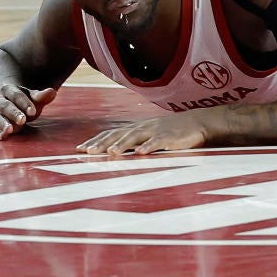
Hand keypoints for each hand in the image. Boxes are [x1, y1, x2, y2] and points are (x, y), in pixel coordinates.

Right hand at [0, 86, 57, 139]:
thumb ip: (41, 96)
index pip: (16, 95)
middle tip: (23, 120)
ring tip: (10, 130)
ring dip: (2, 123)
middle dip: (14, 113)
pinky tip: (3, 136)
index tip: (33, 111)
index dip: (24, 103)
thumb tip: (52, 92)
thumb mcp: (32, 97)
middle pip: (5, 106)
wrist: (7, 101)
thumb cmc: (23, 101)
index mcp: (8, 90)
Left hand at [78, 114, 208, 154]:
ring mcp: (155, 132)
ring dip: (122, 144)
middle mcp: (142, 128)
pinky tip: (141, 153)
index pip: (111, 133)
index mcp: (136, 128)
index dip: (96, 140)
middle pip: (119, 134)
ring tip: (110, 152)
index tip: (80, 149)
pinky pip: (158, 142)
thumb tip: (112, 151)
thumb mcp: (149, 134)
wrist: (196, 122)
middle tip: (87, 152)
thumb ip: (133, 141)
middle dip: (102, 143)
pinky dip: (149, 147)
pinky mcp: (169, 138)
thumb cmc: (171, 131)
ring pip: (135, 137)